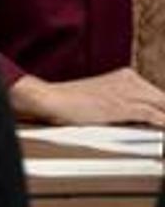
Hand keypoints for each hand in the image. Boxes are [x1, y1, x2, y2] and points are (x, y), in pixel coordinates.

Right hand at [11, 67, 164, 125]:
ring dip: (164, 116)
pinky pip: (153, 115)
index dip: (162, 108)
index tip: (161, 117)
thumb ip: (124, 103)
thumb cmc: (71, 101)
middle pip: (163, 99)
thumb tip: (143, 119)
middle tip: (161, 124)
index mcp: (126, 76)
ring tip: (161, 129)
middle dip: (164, 111)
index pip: (157, 95)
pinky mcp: (124, 106)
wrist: (52, 99)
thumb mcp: (103, 97)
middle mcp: (130, 80)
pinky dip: (161, 123)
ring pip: (162, 105)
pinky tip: (162, 130)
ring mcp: (127, 92)